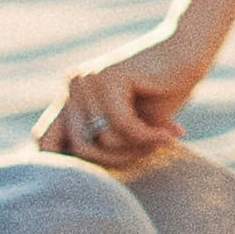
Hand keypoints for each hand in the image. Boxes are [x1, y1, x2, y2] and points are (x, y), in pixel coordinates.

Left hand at [46, 33, 207, 171]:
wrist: (191, 50)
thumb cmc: (164, 91)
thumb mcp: (129, 125)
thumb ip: (104, 142)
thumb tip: (74, 183)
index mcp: (72, 97)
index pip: (44, 140)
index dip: (62, 165)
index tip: (100, 177)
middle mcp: (74, 86)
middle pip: (78, 149)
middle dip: (115, 162)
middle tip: (148, 153)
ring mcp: (88, 79)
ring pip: (100, 141)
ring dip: (135, 149)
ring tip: (161, 139)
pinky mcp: (109, 76)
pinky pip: (121, 126)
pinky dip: (146, 137)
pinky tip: (169, 133)